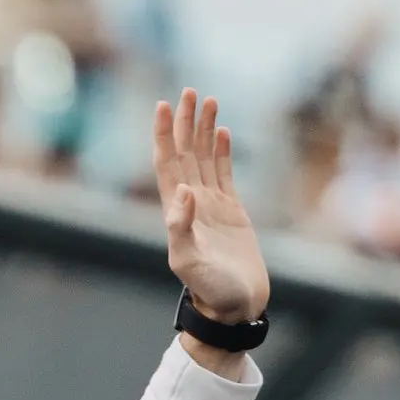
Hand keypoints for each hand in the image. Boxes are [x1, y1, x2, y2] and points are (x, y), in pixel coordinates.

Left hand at [153, 89, 270, 325]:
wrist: (235, 308)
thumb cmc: (211, 290)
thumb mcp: (189, 261)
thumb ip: (181, 227)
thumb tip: (182, 190)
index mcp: (177, 213)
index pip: (167, 165)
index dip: (165, 136)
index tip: (164, 106)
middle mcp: (191, 205)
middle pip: (185, 154)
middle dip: (185, 122)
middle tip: (189, 91)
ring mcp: (212, 207)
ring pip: (205, 159)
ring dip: (204, 130)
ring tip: (208, 100)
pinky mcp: (232, 212)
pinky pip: (224, 174)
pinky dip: (221, 152)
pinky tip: (221, 132)